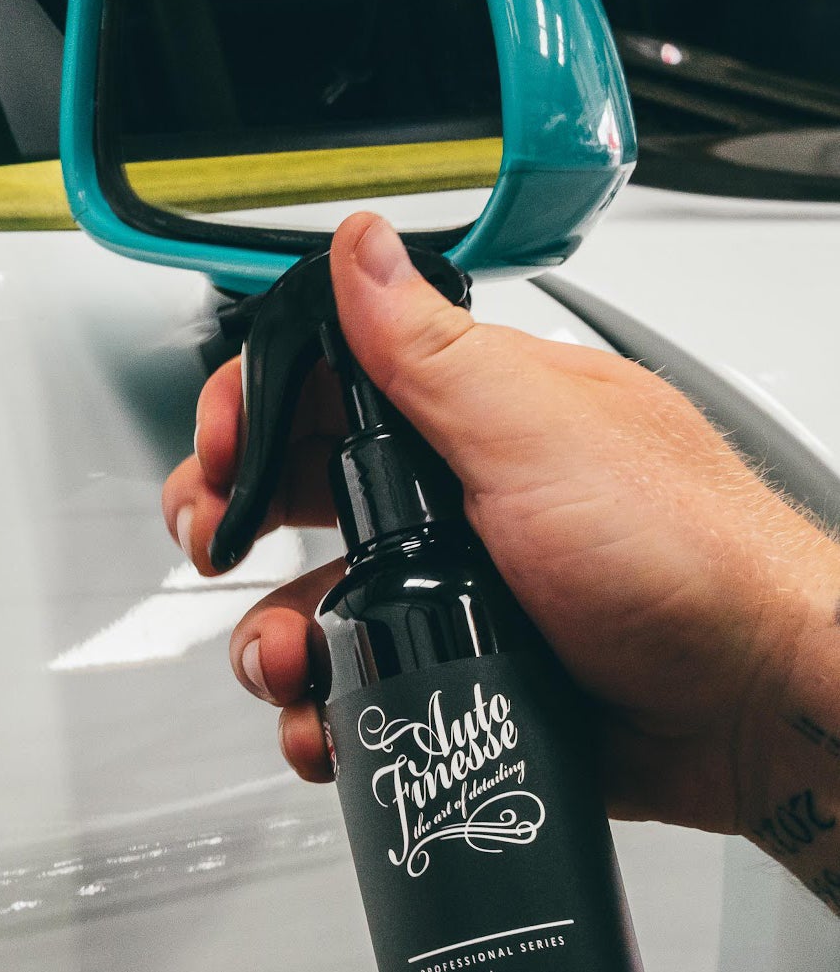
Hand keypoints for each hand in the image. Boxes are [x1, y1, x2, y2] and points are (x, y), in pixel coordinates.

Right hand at [161, 212, 839, 839]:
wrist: (751, 709)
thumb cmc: (689, 557)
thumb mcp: (539, 434)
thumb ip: (433, 353)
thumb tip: (362, 249)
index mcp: (474, 419)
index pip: (329, 388)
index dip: (254, 412)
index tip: (223, 454)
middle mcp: (456, 503)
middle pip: (299, 496)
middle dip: (234, 523)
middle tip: (219, 546)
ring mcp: (453, 594)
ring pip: (311, 607)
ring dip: (273, 639)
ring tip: (288, 663)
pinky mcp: (457, 676)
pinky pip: (356, 690)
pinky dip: (324, 712)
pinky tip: (331, 721)